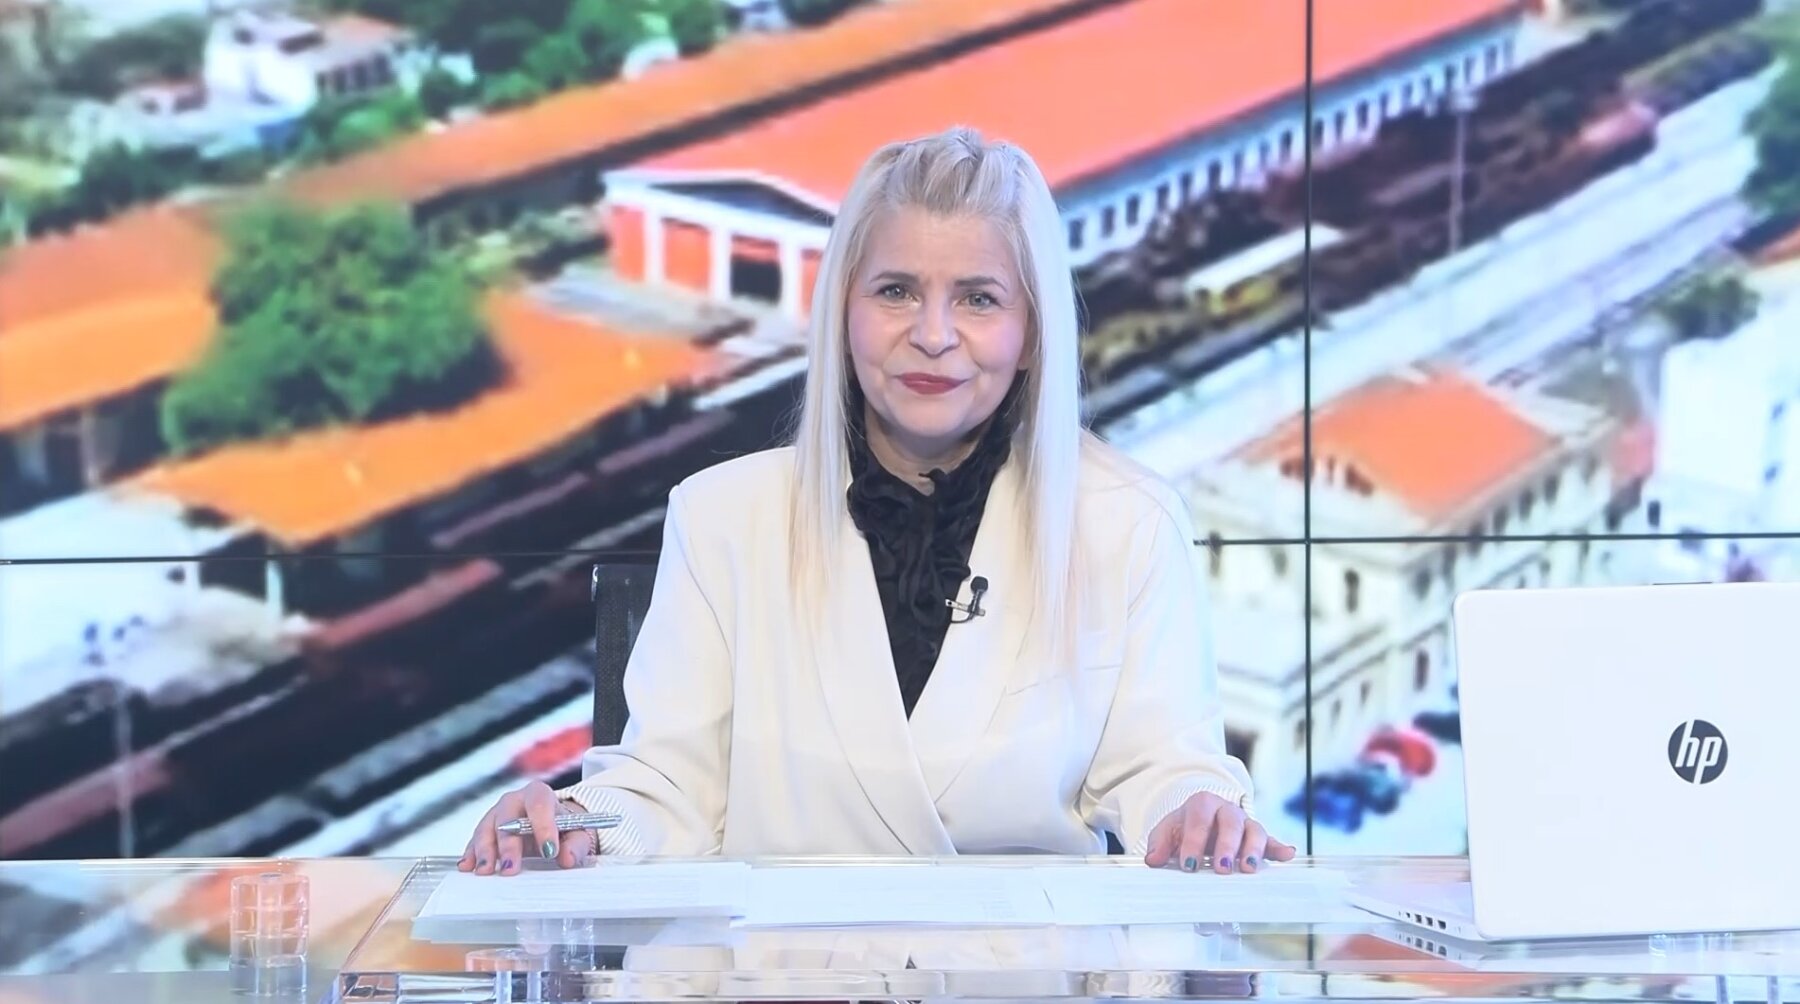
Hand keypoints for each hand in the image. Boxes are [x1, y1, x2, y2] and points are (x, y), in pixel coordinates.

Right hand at [457, 780, 595, 875]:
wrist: (551, 826)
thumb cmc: (563, 828)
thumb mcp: (576, 834)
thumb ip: (575, 846)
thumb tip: (567, 858)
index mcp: (539, 795)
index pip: (539, 804)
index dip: (543, 827)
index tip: (549, 851)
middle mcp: (514, 801)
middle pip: (507, 818)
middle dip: (508, 845)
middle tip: (510, 869)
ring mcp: (497, 815)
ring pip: (486, 829)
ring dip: (485, 851)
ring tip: (485, 870)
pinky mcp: (486, 831)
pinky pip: (474, 840)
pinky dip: (471, 854)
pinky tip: (468, 866)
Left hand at [1144, 792, 1295, 873]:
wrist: (1201, 819)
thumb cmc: (1185, 827)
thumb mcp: (1167, 831)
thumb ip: (1159, 844)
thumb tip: (1154, 860)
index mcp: (1202, 804)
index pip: (1198, 819)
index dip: (1193, 842)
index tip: (1188, 865)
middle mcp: (1226, 811)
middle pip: (1230, 823)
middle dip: (1226, 845)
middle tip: (1222, 867)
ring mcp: (1245, 823)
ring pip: (1254, 830)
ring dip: (1253, 849)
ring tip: (1248, 868)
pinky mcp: (1259, 837)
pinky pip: (1272, 840)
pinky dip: (1279, 848)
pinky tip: (1287, 855)